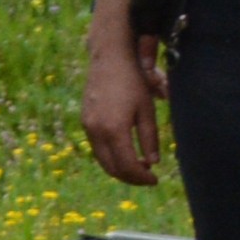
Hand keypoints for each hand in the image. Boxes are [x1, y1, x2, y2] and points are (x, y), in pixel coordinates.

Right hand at [78, 34, 164, 190]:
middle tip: (147, 177)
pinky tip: (125, 151)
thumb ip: (150, 139)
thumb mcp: (147, 111)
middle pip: (112, 168)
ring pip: (102, 160)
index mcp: (114, 129)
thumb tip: (152, 163)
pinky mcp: (84, 121)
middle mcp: (96, 131)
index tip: (155, 180)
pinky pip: (97, 147)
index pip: (127, 166)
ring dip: (120, 168)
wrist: (109, 59)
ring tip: (138, 166)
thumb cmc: (133, 82)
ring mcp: (87, 126)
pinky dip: (110, 156)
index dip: (142, 178)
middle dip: (130, 177)